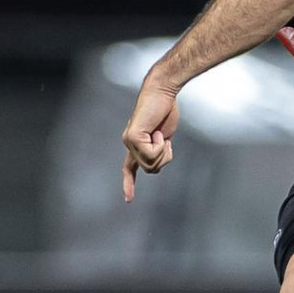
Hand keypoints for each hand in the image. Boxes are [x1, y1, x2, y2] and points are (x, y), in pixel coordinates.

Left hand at [120, 80, 180, 201]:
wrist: (162, 92)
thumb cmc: (165, 110)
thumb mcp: (163, 137)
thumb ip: (158, 151)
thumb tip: (154, 165)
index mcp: (135, 144)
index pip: (129, 168)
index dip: (129, 184)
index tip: (128, 200)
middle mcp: (129, 144)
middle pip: (150, 169)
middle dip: (163, 159)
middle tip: (164, 140)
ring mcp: (129, 141)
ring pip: (151, 164)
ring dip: (163, 151)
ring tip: (160, 134)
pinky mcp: (133, 138)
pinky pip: (151, 154)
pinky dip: (161, 146)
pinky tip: (158, 132)